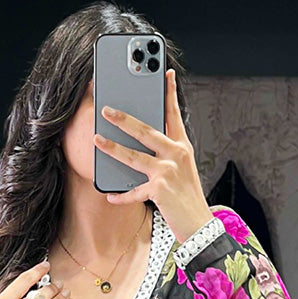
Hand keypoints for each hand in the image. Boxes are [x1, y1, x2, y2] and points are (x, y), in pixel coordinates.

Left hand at [93, 67, 213, 244]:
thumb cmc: (187, 198)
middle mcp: (176, 155)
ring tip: (96, 140)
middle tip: (106, 109)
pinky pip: (134, 191)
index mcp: (182, 147)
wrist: (201, 226)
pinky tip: (110, 195)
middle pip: (146, 131)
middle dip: (124, 118)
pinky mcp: (159, 190)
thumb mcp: (182, 171)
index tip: (165, 72)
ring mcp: (168, 172)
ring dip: (112, 148)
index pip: (174, 114)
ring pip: (134, 156)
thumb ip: (165, 155)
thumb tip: (139, 146)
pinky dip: (121, 195)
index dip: (169, 93)